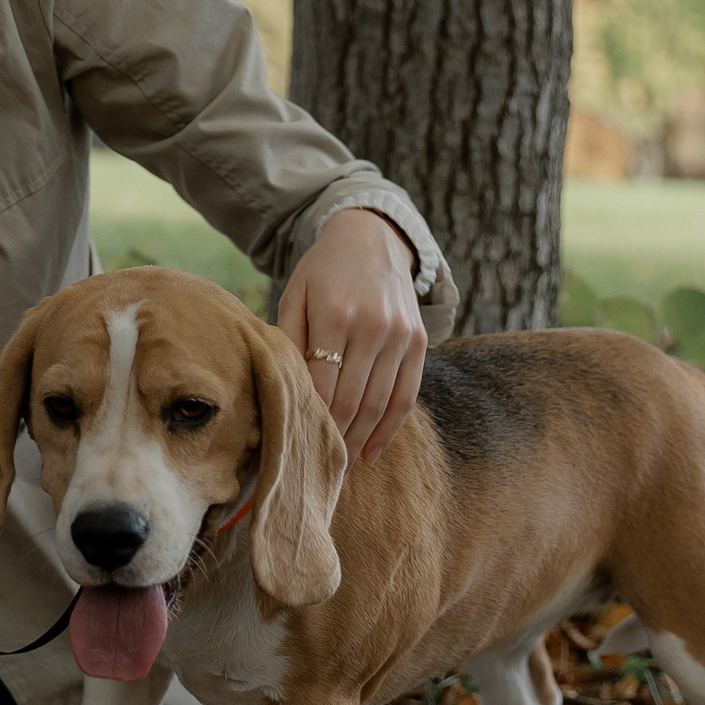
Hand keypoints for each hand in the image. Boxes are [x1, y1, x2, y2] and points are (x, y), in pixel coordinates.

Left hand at [277, 208, 427, 463]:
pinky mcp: (419, 341)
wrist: (371, 238)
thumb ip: (289, 341)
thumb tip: (284, 394)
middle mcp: (373, 326)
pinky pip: (407, 395)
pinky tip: (371, 451)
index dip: (309, 419)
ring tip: (341, 466)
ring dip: (360, 441)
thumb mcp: (295, 295)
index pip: (321, 384)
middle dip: (334, 439)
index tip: (295, 445)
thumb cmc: (322, 272)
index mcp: (335, 314)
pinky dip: (389, 429)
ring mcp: (401, 335)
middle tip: (316, 467)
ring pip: (380, 404)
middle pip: (352, 400)